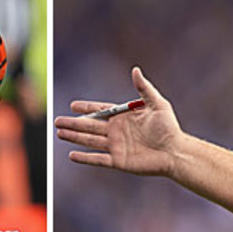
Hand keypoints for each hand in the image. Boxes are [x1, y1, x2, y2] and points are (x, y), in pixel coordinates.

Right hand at [55, 66, 181, 176]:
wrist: (176, 152)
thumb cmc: (169, 127)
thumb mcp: (157, 104)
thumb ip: (144, 88)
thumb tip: (135, 70)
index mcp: (123, 117)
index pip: (100, 111)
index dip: (86, 108)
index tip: (72, 106)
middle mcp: (117, 131)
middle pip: (90, 126)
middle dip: (73, 124)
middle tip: (56, 121)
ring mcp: (116, 146)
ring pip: (90, 141)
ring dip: (74, 137)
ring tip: (59, 133)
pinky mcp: (118, 161)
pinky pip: (98, 159)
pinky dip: (85, 158)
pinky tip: (72, 155)